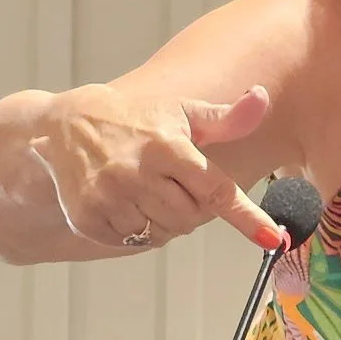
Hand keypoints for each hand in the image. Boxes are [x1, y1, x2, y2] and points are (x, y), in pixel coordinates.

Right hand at [26, 84, 284, 251]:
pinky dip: (137, 229)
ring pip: (162, 232)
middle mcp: (136, 172)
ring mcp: (109, 196)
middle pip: (191, 218)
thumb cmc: (138, 118)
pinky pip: (131, 241)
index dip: (247, 217)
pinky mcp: (87, 216)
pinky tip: (125, 202)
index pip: (217, 190)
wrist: (65, 125)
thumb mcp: (182, 112)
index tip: (275, 237)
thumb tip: (260, 98)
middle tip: (172, 184)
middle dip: (191, 207)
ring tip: (147, 190)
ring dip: (165, 220)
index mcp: (166, 146)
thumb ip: (226, 117)